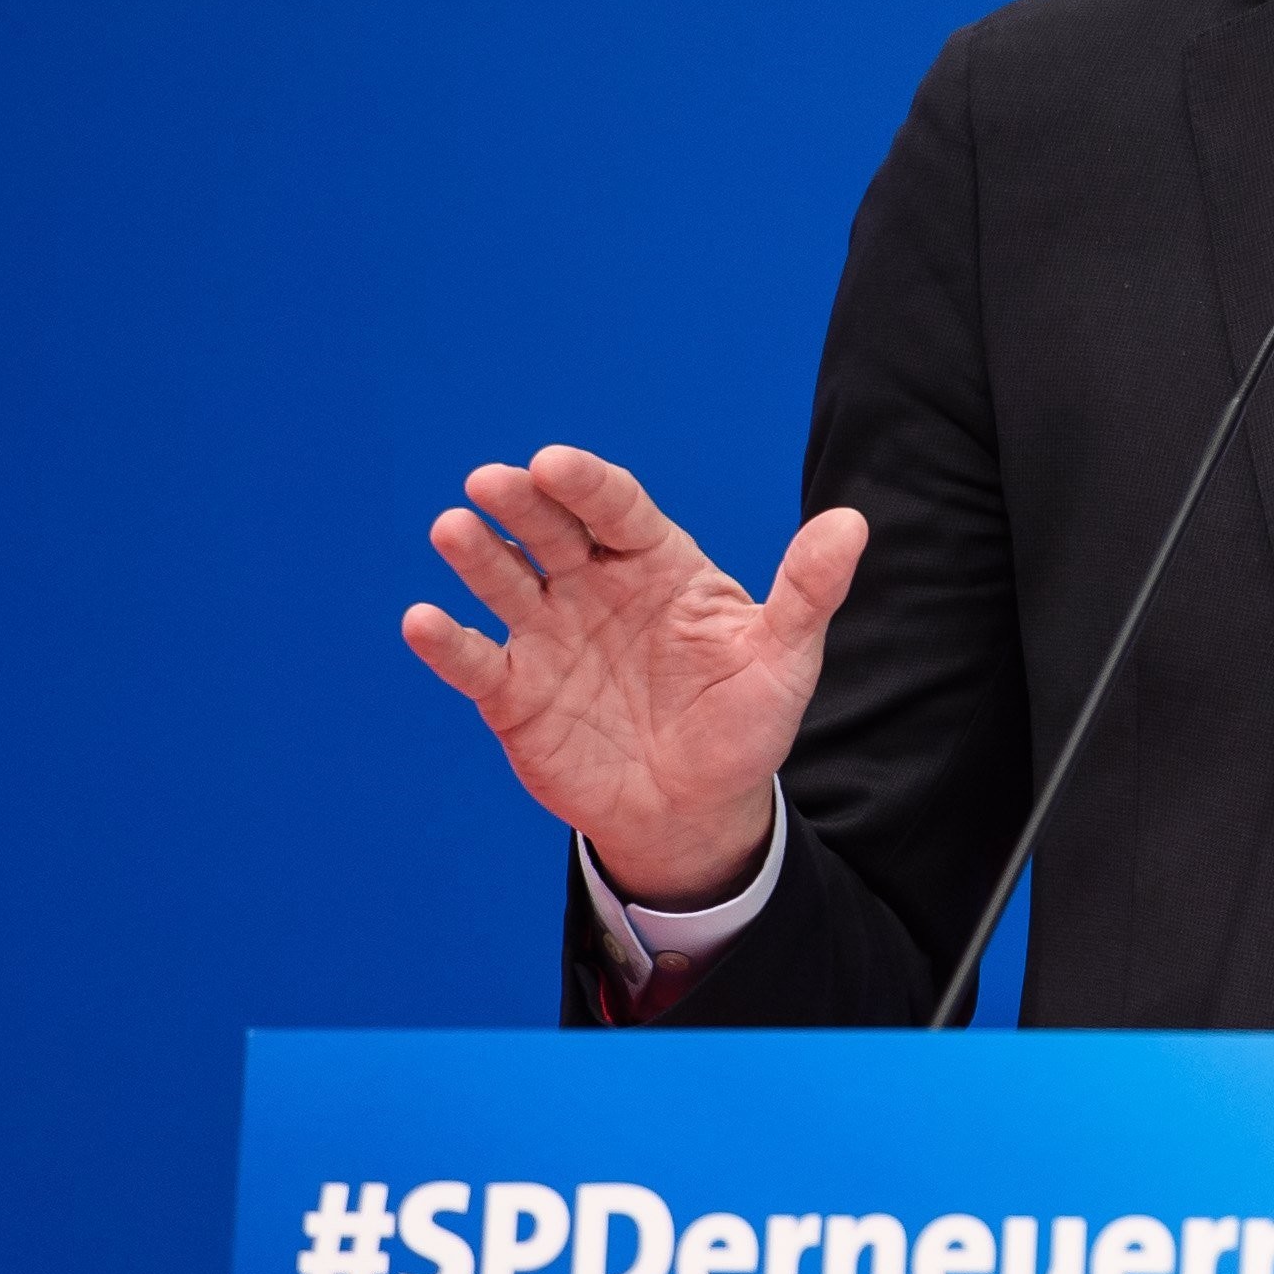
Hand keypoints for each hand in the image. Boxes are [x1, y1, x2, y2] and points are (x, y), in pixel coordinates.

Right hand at [399, 446, 868, 908]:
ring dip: (477, 556)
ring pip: (504, 583)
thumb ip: (807, 593)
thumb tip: (852, 523)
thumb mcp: (784, 660)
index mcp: (656, 563)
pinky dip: (445, 643)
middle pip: (551, 532)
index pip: (617, 509)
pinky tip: (422, 621)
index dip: (585, 485)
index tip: (554, 463)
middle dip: (521, 504)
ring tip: (453, 530)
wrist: (698, 809)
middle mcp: (592, 587)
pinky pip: (474, 661)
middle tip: (492, 482)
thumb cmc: (742, 722)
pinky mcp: (512, 692)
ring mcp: (547, 636)